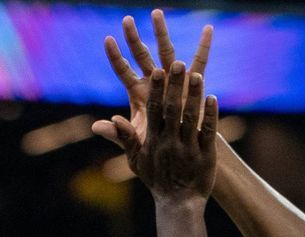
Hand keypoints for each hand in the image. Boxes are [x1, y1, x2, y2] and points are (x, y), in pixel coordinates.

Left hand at [93, 10, 211, 150]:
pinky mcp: (192, 83)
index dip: (116, 56)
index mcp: (138, 93)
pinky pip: (200, 62)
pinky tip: (207, 28)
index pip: (123, 71)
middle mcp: (154, 82)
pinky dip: (204, 46)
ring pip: (166, 52)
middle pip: (141, 56)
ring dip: (161, 33)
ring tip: (156, 13)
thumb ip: (118, 134)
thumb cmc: (156, 147)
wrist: (181, 153)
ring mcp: (173, 80)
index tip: (107, 39)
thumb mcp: (135, 143)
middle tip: (126, 20)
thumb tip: (96, 127)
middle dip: (134, 38)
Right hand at [102, 60, 216, 201]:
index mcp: (153, 141)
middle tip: (178, 64)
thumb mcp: (136, 161)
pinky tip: (213, 98)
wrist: (179, 204)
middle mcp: (170, 142)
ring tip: (196, 75)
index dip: (156, 91)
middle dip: (175, 86)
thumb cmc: (156, 179)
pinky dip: (210, 115)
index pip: (154, 111)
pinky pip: (208, 131)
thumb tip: (108, 121)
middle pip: (172, 110)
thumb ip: (124, 138)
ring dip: (193, 96)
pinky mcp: (206, 154)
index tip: (158, 72)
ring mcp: (189, 148)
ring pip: (191, 118)